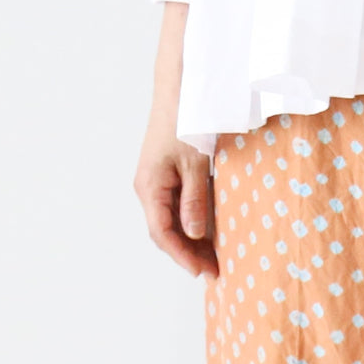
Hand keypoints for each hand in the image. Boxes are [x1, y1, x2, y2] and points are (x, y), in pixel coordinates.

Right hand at [134, 2, 218, 280]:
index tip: (202, 272)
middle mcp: (148, 188)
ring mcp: (156, 184)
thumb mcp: (194, 163)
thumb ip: (194, 199)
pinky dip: (192, 225)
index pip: (162, 233)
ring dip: (190, 242)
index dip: (182, 256)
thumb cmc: (186, 122)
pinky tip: (209, 235)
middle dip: (188, 254)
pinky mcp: (166, 178)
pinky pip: (176, 210)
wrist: (180, 91)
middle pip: (165, 233)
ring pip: (171, 223)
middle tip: (214, 271)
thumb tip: (195, 234)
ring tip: (214, 259)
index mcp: (150, 186)